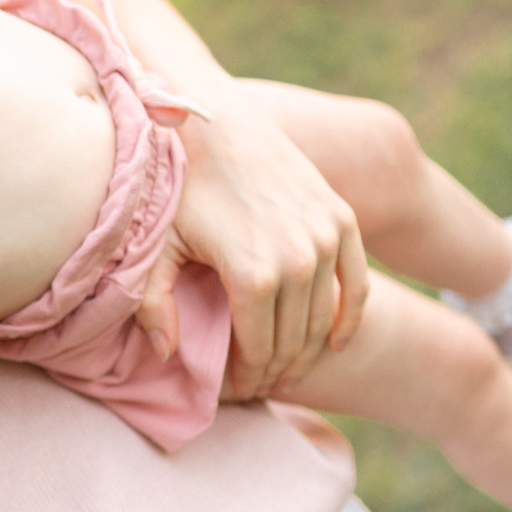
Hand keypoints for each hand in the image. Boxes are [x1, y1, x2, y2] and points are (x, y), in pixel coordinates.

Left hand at [134, 88, 367, 394]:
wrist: (215, 122)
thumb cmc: (178, 185)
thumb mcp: (155, 248)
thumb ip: (154, 306)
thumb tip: (166, 356)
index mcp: (252, 275)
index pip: (258, 351)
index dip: (245, 378)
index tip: (231, 390)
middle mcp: (298, 260)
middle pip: (293, 340)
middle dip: (275, 370)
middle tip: (257, 385)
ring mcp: (326, 238)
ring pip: (324, 317)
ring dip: (308, 351)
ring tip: (285, 368)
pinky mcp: (341, 218)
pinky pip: (358, 282)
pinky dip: (350, 317)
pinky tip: (336, 342)